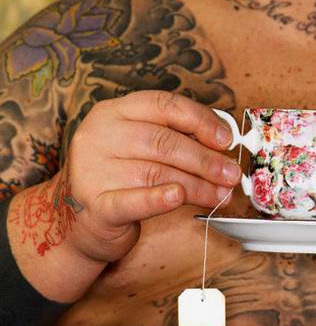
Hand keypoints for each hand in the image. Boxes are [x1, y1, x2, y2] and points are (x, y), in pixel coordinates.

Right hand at [61, 91, 240, 261]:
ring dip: (198, 185)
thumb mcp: (141, 148)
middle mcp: (99, 135)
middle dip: (206, 159)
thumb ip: (176, 139)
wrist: (74, 221)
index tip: (227, 140)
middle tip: (231, 174)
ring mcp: (92, 170)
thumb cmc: (120, 178)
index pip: (164, 104)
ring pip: (157, 173)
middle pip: (164, 141)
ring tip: (222, 194)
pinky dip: (159, 199)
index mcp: (114, 112)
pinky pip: (133, 200)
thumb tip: (223, 144)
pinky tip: (178, 197)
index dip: (201, 120)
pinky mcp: (95, 206)